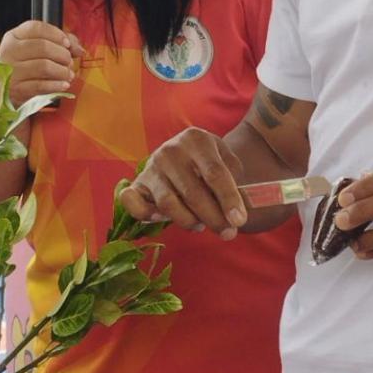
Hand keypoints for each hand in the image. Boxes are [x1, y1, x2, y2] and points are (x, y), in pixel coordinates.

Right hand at [0, 21, 83, 106]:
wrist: (9, 90)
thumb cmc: (28, 65)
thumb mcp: (40, 48)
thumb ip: (62, 42)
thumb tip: (79, 49)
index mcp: (14, 36)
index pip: (36, 28)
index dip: (56, 34)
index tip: (67, 44)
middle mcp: (9, 51)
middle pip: (43, 46)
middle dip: (63, 54)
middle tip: (69, 62)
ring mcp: (11, 70)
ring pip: (44, 66)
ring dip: (62, 71)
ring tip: (68, 74)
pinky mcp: (16, 89)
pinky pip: (41, 85)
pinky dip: (57, 85)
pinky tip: (64, 84)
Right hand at [119, 128, 247, 239]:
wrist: (185, 154)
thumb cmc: (210, 163)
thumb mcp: (228, 163)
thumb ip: (236, 184)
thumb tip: (238, 213)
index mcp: (196, 139)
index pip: (215, 174)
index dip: (228, 200)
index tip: (239, 221)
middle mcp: (171, 150)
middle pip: (193, 192)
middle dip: (213, 218)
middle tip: (228, 233)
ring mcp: (151, 166)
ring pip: (168, 203)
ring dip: (188, 221)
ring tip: (200, 224)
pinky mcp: (137, 183)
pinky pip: (133, 203)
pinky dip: (146, 215)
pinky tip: (162, 219)